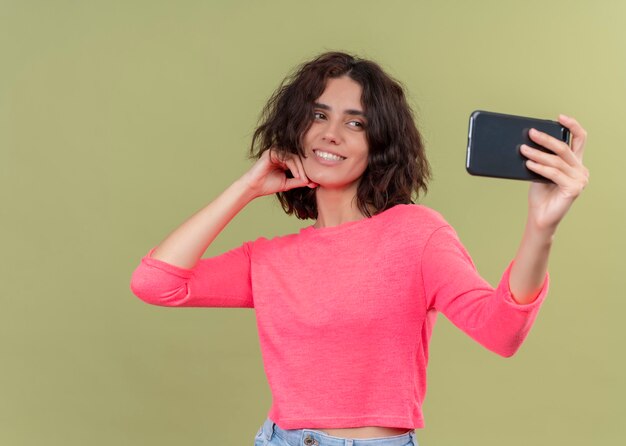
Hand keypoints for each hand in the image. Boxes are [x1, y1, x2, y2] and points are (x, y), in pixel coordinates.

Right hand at [241, 147, 317, 197]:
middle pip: (299, 159)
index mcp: (285, 160)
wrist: (254, 188)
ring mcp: (276, 152)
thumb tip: (313, 182)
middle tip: (310, 182)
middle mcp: (281, 154)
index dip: (307, 173)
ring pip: (294, 158)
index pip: (300, 163)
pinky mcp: (272, 152)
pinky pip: (287, 157)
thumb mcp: (287, 184)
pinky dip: (294, 166)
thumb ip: (298, 181)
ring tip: (303, 180)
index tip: (314, 183)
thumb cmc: (268, 185)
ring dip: (301, 169)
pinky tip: (296, 176)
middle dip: (305, 171)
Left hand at [520, 114, 588, 231]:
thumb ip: (541, 158)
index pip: (579, 139)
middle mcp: (581, 170)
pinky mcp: (574, 188)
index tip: (560, 117)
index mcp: (575, 163)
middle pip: (564, 148)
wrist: (540, 216)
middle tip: (531, 133)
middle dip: (546, 139)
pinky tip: (529, 164)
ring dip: (537, 154)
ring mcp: (580, 180)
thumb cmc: (540, 194)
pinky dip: (540, 167)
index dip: (572, 126)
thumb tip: (528, 141)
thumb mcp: (540, 171)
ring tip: (523, 149)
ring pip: (556, 161)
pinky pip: (554, 173)